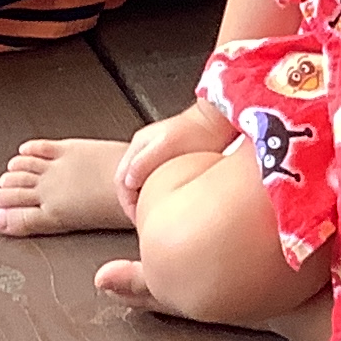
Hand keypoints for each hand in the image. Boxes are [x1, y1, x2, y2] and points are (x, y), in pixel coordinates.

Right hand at [116, 104, 237, 215]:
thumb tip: (128, 181)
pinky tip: (167, 200)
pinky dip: (155, 192)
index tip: (137, 218)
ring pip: (140, 182)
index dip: (127, 203)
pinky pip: (155, 180)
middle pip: (128, 182)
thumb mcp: (167, 145)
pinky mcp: (170, 158)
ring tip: (153, 214)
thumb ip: (144, 161)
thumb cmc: (198, 131)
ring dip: (143, 198)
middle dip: (132, 203)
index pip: (121, 180)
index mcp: (138, 146)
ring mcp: (155, 153)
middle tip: (143, 220)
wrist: (218, 121)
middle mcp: (143, 149)